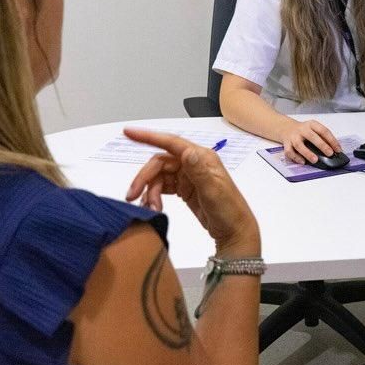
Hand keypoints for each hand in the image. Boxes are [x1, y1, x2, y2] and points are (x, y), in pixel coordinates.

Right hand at [123, 128, 259, 255]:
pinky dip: (155, 195)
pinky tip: (153, 207)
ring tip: (150, 208)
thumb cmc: (229, 210)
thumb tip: (187, 152)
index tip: (129, 133)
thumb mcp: (214, 191)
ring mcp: (189, 176)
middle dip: (144, 178)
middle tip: (132, 195)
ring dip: (150, 190)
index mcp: (202, 158)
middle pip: (160, 163)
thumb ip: (199, 172)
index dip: (149, 137)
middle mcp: (194, 163)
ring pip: (160, 176)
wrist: (235, 232)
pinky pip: (163, 187)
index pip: (171, 143)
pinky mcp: (185, 189)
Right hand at [277, 119, 341, 164]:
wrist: (286, 128)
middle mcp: (302, 129)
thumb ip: (323, 138)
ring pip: (299, 145)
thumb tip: (334, 150)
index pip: (323, 131)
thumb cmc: (304, 131)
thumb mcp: (314, 129)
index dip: (332, 140)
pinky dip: (296, 157)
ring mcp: (293, 137)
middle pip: (312, 137)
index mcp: (311, 124)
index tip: (338, 149)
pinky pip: (289, 151)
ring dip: (307, 153)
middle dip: (322, 145)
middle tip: (330, 154)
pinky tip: (303, 162)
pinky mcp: (286, 144)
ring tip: (315, 160)